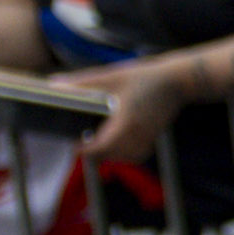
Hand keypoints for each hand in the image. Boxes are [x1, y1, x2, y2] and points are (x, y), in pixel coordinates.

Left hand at [67, 55, 196, 167]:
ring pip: (125, 157)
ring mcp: (147, 137)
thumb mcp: (111, 77)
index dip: (84, 149)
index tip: (75, 143)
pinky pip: (138, 154)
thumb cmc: (145, 77)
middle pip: (111, 156)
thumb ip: (82, 82)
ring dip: (111, 154)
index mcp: (124, 122)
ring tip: (100, 144)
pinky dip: (126, 154)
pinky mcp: (154, 136)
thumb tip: (54, 84)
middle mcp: (137, 134)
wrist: (179, 80)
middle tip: (82, 142)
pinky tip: (119, 144)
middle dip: (95, 152)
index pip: (100, 148)